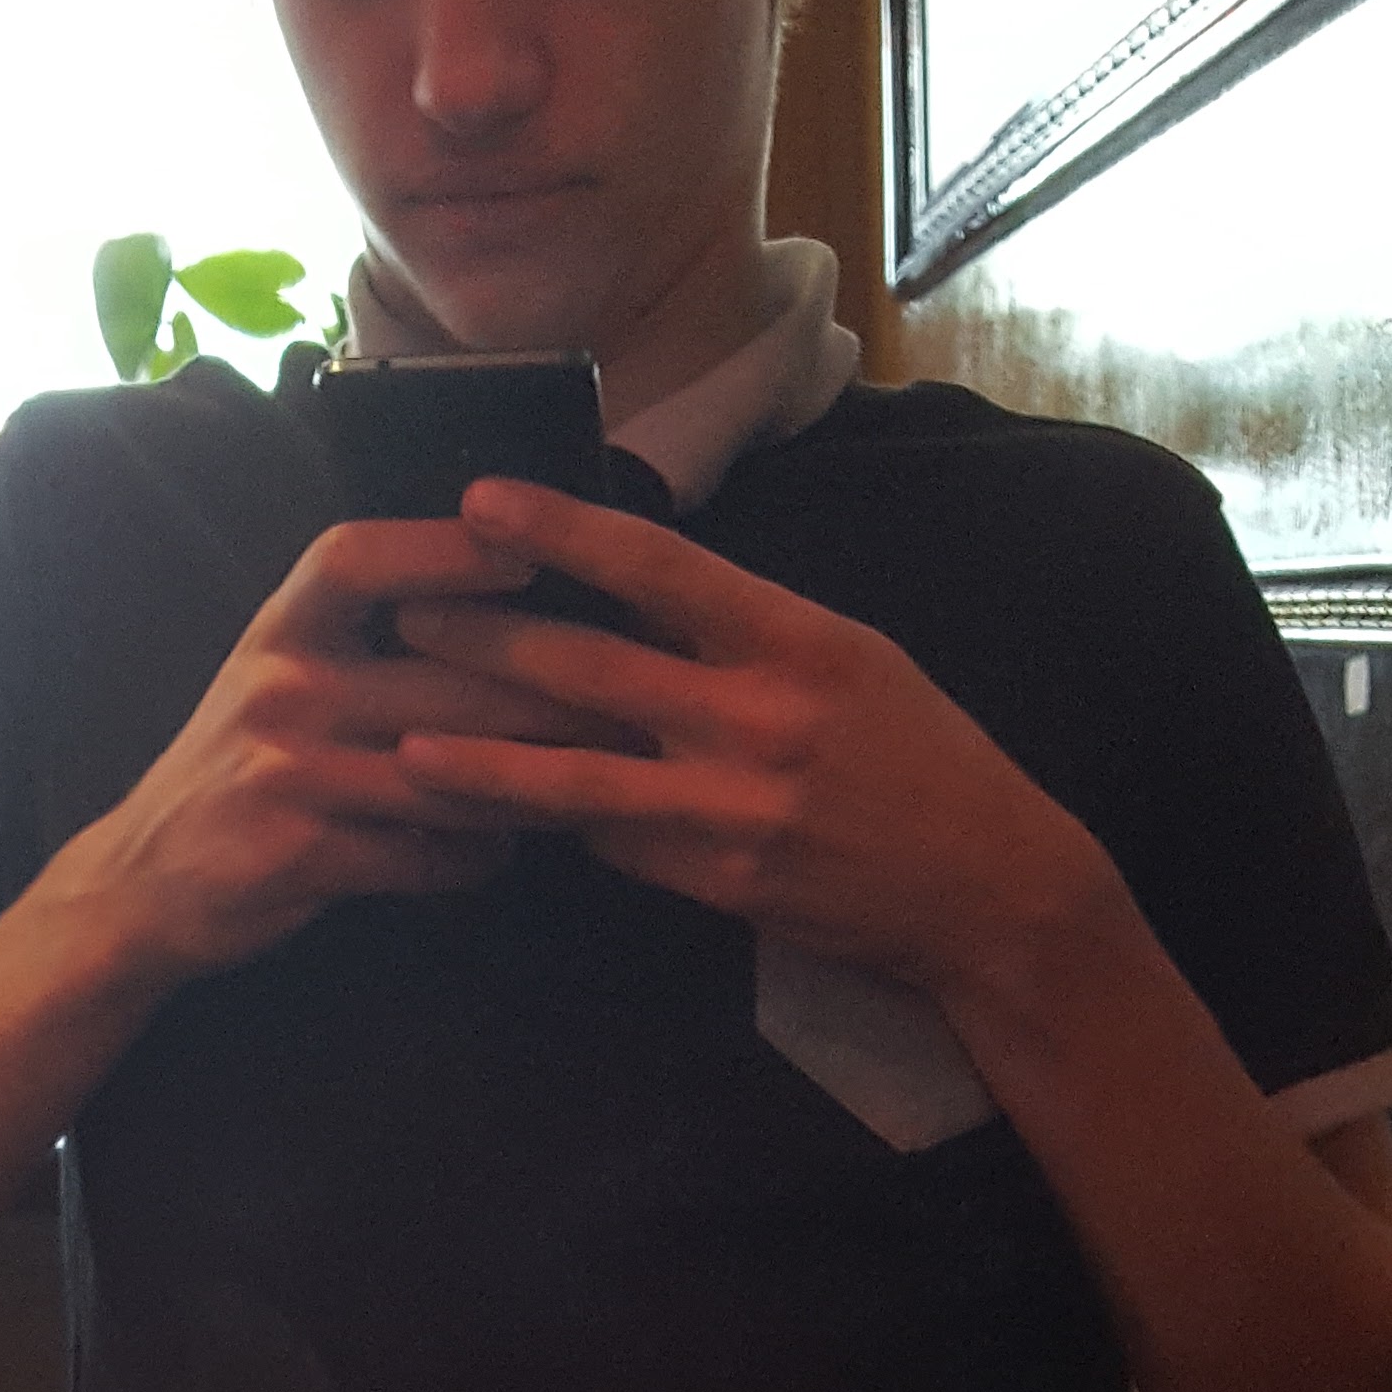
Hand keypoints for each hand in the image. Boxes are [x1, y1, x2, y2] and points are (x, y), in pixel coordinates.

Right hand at [49, 515, 606, 993]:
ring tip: (596, 781)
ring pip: (449, 770)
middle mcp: (279, 687)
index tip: (528, 548)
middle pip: (441, 672)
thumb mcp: (275, 679)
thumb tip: (502, 611)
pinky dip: (472, 860)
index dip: (442, 547)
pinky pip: (422, 855)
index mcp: (278, 631)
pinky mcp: (300, 853)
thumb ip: (360, 640)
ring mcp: (287, 772)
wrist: (143, 881)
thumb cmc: (237, 771)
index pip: (356, 556)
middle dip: (548, 691)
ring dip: (529, 784)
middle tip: (634, 697)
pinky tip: (499, 855)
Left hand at [386, 480, 1127, 1023]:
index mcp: (795, 638)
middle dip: (484, 641)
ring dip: (481, 759)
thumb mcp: (851, 660)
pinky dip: (557, 827)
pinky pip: (616, 846)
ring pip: (578, 777)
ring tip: (402, 742)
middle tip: (401, 613)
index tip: (478, 502)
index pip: (657, 564)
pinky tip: (493, 817)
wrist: (989, 889)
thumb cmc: (921, 758)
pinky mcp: (723, 881)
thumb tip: (634, 596)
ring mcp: (737, 806)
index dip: (560, 531)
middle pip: (590, 669)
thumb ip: (746, 631)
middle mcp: (760, 716)